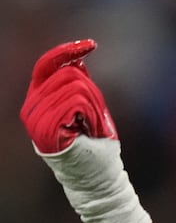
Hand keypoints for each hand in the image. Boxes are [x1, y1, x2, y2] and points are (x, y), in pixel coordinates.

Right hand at [20, 40, 150, 222]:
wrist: (96, 178)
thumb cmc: (95, 146)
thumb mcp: (88, 110)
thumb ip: (78, 87)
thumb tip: (76, 62)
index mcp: (38, 99)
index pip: (47, 64)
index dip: (67, 51)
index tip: (91, 44)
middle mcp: (32, 106)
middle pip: (69, 76)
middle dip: (91, 95)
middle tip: (93, 120)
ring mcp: (37, 117)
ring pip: (76, 87)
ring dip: (93, 107)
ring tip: (90, 128)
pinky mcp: (47, 127)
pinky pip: (77, 102)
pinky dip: (91, 114)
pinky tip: (89, 131)